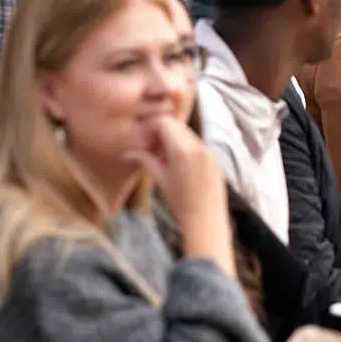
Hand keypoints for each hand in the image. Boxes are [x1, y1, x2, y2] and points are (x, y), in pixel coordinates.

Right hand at [125, 116, 234, 272]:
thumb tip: (126, 153)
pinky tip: (178, 163)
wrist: (206, 219)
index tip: (144, 138)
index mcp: (182, 150)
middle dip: (162, 131)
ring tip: (164, 157)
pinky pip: (198, 144)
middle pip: (177, 125)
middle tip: (152, 147)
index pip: (165, 123)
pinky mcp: (214, 158)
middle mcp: (198, 146)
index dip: (152, 127)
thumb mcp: (160, 179)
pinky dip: (186, 146)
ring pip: (187, 133)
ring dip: (174, 138)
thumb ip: (145, 160)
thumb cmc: (180, 202)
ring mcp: (209, 151)